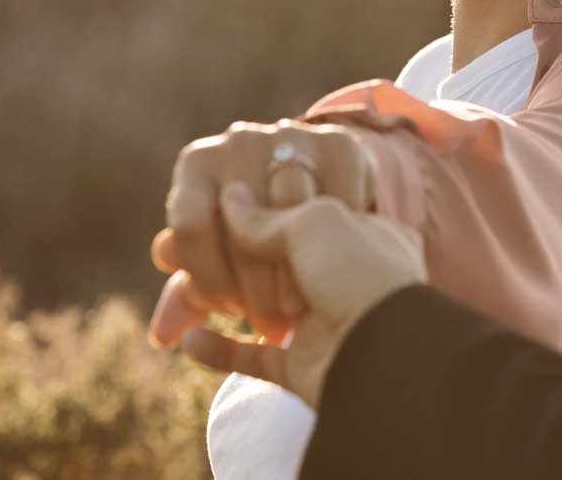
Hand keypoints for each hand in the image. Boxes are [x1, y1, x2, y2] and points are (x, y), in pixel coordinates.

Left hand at [148, 120, 374, 346]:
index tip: (228, 311)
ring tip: (301, 307)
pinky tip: (334, 268)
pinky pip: (338, 198)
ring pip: (293, 211)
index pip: (190, 227)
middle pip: (244, 224)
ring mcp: (291, 137)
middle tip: (270, 325)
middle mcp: (238, 142)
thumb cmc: (249, 229)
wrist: (310, 176)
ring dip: (299, 271)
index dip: (208, 279)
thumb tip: (163, 336)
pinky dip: (340, 239)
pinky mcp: (339, 143)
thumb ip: (188, 294)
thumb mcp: (217, 257)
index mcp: (197, 165)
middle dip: (256, 289)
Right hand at [180, 183, 425, 406]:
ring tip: (184, 290)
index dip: (259, 204)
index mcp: (358, 228)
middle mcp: (342, 270)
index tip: (222, 197)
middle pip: (272, 255)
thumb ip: (264, 213)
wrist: (384, 353)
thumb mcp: (314, 218)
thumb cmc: (358, 271)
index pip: (298, 205)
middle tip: (177, 252)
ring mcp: (322, 317)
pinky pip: (251, 357)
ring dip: (222, 296)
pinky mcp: (302, 365)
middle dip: (232, 253)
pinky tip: (188, 341)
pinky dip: (219, 350)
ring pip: (258, 301)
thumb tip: (229, 199)